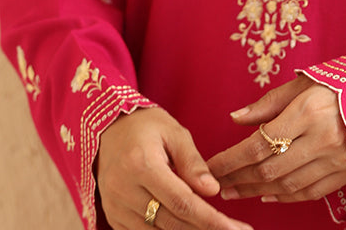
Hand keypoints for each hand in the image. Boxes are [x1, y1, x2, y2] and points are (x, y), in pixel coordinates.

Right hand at [96, 107, 253, 229]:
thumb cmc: (147, 126)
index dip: (211, 220)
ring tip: (217, 229)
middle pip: (171, 223)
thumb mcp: (174, 132)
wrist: (108, 129)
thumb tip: (213, 191)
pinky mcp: (113, 217)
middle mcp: (124, 190)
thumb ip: (193, 162)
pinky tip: (190, 229)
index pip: (182, 202)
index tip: (237, 228)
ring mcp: (115, 207)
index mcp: (141, 165)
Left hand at [209, 76, 345, 204]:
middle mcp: (321, 138)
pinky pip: (309, 192)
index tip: (211, 166)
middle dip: (239, 179)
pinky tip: (267, 195)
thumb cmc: (341, 83)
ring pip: (287, 185)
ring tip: (235, 192)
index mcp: (308, 110)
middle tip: (217, 185)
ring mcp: (336, 159)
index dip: (232, 159)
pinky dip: (285, 196)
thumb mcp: (305, 81)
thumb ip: (269, 102)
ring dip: (257, 191)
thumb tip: (235, 118)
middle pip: (270, 168)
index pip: (260, 143)